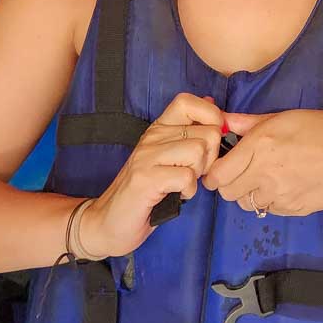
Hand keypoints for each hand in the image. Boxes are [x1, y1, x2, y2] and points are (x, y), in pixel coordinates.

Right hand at [80, 93, 223, 256]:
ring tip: (183, 183)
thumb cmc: (148, 191)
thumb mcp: (170, 157)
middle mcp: (152, 136)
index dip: (211, 117)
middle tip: (194, 172)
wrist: (110, 221)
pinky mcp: (145, 179)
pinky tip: (178, 195)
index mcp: (159, 128)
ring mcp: (147, 156)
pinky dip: (189, 190)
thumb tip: (212, 103)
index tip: (211, 141)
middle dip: (211, 157)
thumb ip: (190, 132)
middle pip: (207, 132)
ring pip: (199, 152)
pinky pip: (186, 177)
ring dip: (199, 174)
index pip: (187, 101)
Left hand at [202, 109, 322, 216]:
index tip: (220, 169)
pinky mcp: (293, 209)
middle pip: (228, 194)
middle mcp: (265, 173)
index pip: (218, 175)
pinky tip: (285, 184)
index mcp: (260, 146)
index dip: (214, 174)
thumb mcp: (284, 117)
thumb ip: (248, 123)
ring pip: (248, 204)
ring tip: (266, 178)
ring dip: (250, 193)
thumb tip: (223, 121)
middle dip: (229, 184)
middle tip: (241, 173)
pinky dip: (270, 200)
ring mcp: (280, 195)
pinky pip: (269, 209)